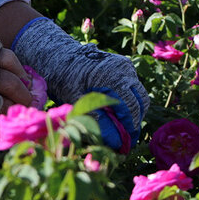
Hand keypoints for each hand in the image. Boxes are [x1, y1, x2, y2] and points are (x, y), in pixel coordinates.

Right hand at [0, 43, 34, 138]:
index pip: (8, 59)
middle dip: (23, 94)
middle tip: (27, 100)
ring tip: (15, 111)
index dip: (20, 71)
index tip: (24, 80)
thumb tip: (24, 79)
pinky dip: (2, 122)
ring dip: (15, 109)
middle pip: (13, 83)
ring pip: (9, 104)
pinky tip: (1, 120)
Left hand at [11, 18, 148, 149]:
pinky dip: (128, 102)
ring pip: (139, 95)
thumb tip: (115, 141)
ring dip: (133, 113)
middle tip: (126, 141)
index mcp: (113, 75)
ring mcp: (125, 67)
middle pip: (141, 101)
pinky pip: (132, 89)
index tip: (125, 144)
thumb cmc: (63, 77)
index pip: (131, 107)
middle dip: (135, 122)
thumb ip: (95, 118)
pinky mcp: (123, 67)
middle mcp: (124, 69)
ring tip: (121, 131)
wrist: (57, 55)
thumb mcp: (74, 99)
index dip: (130, 127)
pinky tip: (116, 115)